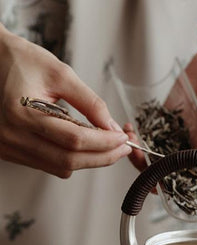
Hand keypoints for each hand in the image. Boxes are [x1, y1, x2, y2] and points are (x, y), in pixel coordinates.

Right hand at [0, 25, 130, 177]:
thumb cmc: (20, 61)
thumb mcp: (60, 73)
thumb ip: (89, 102)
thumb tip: (112, 127)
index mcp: (21, 113)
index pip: (74, 140)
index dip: (104, 142)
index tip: (122, 139)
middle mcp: (11, 136)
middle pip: (68, 160)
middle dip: (102, 157)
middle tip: (122, 148)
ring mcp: (9, 147)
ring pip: (60, 167)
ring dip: (88, 160)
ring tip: (107, 147)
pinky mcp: (11, 152)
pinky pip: (49, 164)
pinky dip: (71, 159)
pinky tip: (84, 146)